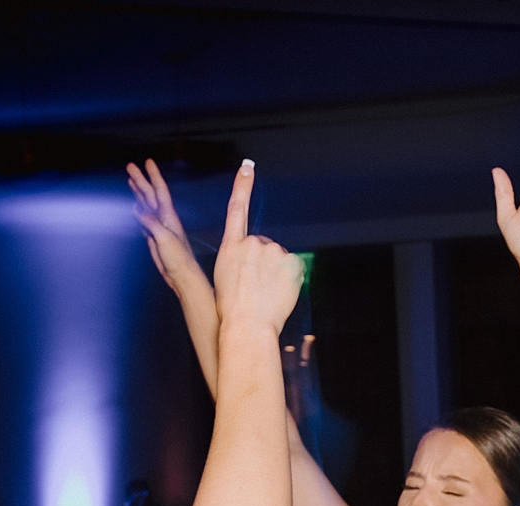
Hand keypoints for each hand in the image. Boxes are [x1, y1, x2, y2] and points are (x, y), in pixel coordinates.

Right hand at [126, 159, 207, 297]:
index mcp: (168, 217)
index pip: (160, 191)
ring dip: (139, 191)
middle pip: (150, 194)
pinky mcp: (154, 237)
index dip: (153, 176)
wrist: (182, 276)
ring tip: (131, 180)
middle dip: (141, 180)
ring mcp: (159, 227)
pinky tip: (135, 205)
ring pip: (146, 204)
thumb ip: (152, 223)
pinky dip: (138, 209)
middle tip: (131, 166)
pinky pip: (144, 218)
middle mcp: (163, 219)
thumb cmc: (179, 260)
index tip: (147, 162)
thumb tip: (138, 209)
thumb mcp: (165, 239)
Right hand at [209, 162, 304, 340]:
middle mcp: (252, 243)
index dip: (242, 185)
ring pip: (279, 258)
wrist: (247, 325)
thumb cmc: (233, 309)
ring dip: (276, 272)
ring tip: (267, 292)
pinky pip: (293, 268)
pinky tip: (280, 293)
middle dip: (264, 262)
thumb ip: (241, 260)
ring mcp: (273, 251)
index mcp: (231, 247)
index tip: (248, 166)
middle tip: (257, 286)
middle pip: (264, 246)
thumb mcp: (226, 277)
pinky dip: (290, 279)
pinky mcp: (291, 261)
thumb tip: (258, 260)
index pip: (237, 208)